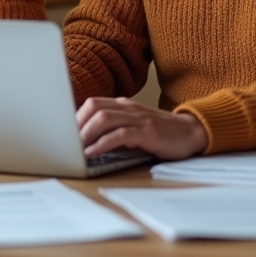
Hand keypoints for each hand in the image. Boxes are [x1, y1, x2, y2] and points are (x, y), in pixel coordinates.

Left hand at [76, 96, 206, 160]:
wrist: (191, 132)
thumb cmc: (160, 133)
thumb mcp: (134, 126)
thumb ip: (115, 128)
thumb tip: (86, 141)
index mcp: (123, 105)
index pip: (93, 103)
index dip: (76, 117)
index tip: (64, 134)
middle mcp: (129, 108)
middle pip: (94, 107)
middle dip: (77, 125)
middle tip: (66, 143)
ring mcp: (139, 118)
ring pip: (104, 118)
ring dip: (86, 134)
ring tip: (76, 149)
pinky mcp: (147, 132)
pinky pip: (120, 134)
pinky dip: (103, 143)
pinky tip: (93, 153)